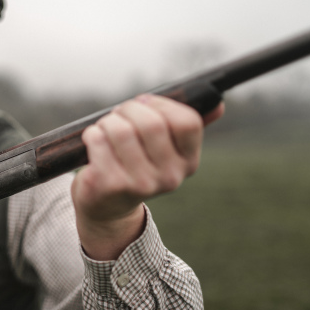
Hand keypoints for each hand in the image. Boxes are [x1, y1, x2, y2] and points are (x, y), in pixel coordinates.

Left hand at [72, 94, 223, 259]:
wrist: (107, 206)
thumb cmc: (135, 165)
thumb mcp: (164, 149)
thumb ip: (186, 126)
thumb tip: (217, 104)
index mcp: (188, 163)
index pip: (187, 121)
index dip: (160, 104)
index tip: (144, 103)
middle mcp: (169, 177)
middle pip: (151, 122)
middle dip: (128, 110)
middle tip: (119, 115)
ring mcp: (140, 184)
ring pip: (120, 129)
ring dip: (107, 122)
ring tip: (105, 131)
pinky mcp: (110, 185)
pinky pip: (98, 140)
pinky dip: (91, 134)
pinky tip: (94, 143)